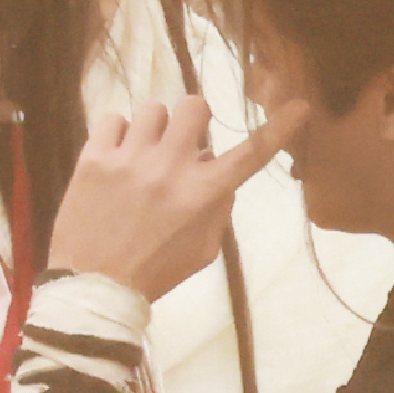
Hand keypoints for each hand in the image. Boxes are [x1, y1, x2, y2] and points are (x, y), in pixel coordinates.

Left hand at [42, 97, 308, 301]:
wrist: (96, 287)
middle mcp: (171, 168)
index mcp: (204, 194)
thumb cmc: (156, 271)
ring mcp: (130, 159)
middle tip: (182, 142)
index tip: (299, 106)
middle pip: (194, 106)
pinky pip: (113, 118)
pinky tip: (117, 157)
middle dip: (193, 120)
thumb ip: (218, 207)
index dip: (280, 127)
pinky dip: (118, 134)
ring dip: (154, 129)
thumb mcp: (203, 250)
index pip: (251, 153)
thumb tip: (215, 167)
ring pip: (152, 109)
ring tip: (144, 154)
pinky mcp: (94, 159)